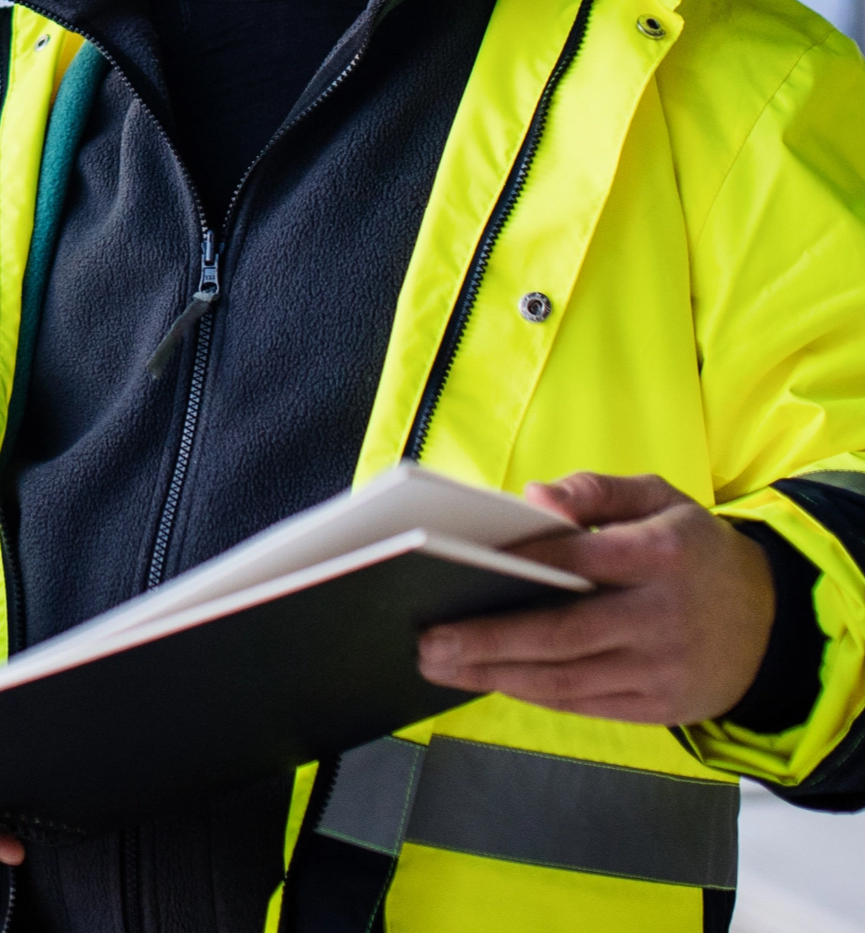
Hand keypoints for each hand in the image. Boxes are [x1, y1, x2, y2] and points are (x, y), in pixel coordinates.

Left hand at [417, 472, 775, 725]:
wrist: (771, 621)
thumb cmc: (692, 549)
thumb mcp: (658, 498)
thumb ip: (594, 491)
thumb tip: (535, 497)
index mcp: (663, 555)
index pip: (576, 559)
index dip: (517, 564)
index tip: (455, 567)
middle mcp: (664, 618)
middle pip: (563, 634)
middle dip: (488, 641)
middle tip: (428, 640)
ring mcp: (664, 670)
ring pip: (567, 679)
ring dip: (496, 675)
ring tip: (439, 664)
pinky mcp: (662, 707)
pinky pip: (585, 704)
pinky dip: (533, 693)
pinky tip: (489, 679)